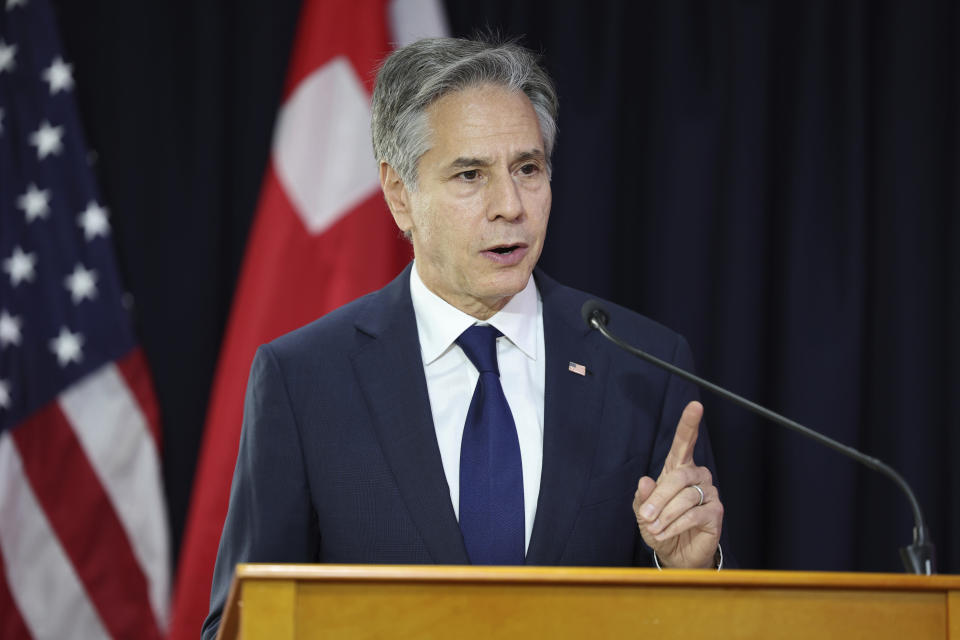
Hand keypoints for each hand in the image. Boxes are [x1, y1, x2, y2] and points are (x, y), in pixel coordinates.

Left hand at [633, 401, 722, 567]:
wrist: (676, 553)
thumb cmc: (659, 526)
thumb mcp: (643, 511)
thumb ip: (642, 497)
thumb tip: (644, 480)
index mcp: (678, 467)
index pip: (685, 441)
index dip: (689, 423)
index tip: (695, 406)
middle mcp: (697, 476)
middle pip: (677, 477)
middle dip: (658, 498)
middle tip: (646, 516)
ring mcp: (709, 492)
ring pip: (684, 498)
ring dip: (665, 516)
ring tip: (654, 529)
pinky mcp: (716, 512)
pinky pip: (694, 515)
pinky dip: (675, 526)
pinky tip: (665, 534)